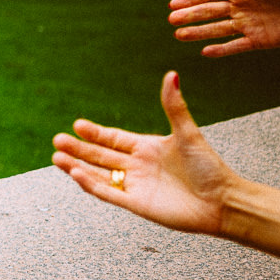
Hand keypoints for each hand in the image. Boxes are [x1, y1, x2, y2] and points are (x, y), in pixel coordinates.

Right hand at [51, 71, 237, 235]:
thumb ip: (174, 106)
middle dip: (78, 149)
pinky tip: (76, 174)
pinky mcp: (136, 204)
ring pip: (98, 174)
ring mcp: (135, 186)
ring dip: (77, 166)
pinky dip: (90, 184)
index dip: (95, 133)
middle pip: (100, 156)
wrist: (222, 202)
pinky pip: (108, 193)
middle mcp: (137, 166)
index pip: (113, 139)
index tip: (77, 125)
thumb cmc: (209, 168)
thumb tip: (171, 74)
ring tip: (57, 158)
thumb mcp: (187, 133)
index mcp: (147, 148)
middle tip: (57, 141)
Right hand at [167, 0, 279, 56]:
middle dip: (189, 15)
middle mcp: (240, 7)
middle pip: (209, 12)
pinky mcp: (258, 41)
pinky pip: (235, 47)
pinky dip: (220, 50)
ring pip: (217, 29)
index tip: (173, 4)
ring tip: (178, 35)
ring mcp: (248, 24)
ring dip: (198, 32)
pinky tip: (204, 52)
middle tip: (171, 20)